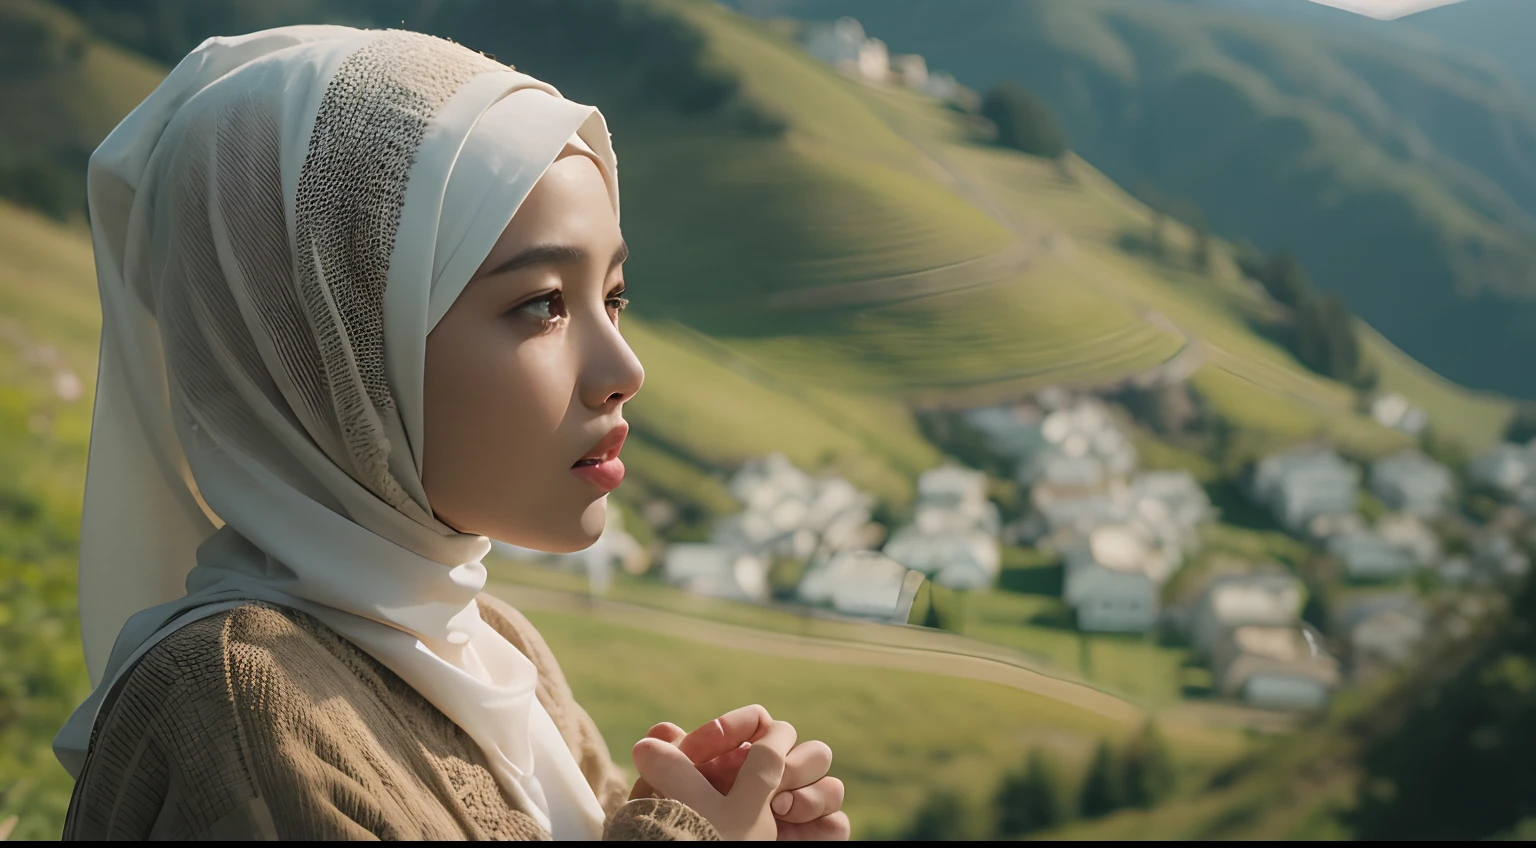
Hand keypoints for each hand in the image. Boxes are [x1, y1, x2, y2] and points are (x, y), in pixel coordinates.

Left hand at [631, 705, 849, 840]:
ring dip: (809, 791)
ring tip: (777, 810)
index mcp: (740, 763)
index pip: (763, 726)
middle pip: (808, 749)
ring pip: (830, 783)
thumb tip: (662, 731)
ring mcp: (799, 813)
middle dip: (792, 759)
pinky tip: (789, 826)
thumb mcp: (671, 803)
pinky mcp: (816, 838)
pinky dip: (822, 822)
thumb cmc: (683, 837)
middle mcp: (775, 785)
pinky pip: (838, 822)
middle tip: (768, 779)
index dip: (752, 724)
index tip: (743, 736)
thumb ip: (670, 764)